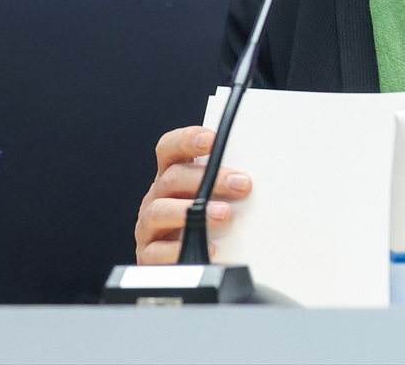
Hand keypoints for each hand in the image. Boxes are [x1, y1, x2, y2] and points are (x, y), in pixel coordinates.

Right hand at [133, 126, 251, 264]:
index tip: (212, 139)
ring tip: (223, 214)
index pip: (170, 149)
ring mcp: (149, 226)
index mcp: (172, 177)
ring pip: (159, 210)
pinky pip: (158, 250)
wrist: (186, 264)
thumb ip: (229, 183)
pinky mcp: (149, 254)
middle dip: (208, 179)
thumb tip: (256, 176)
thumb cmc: (207, 222)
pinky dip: (181, 249)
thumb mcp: (218, 197)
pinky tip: (207, 248)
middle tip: (241, 184)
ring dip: (192, 211)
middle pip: (172, 178)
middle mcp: (156, 197)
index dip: (187, 140)